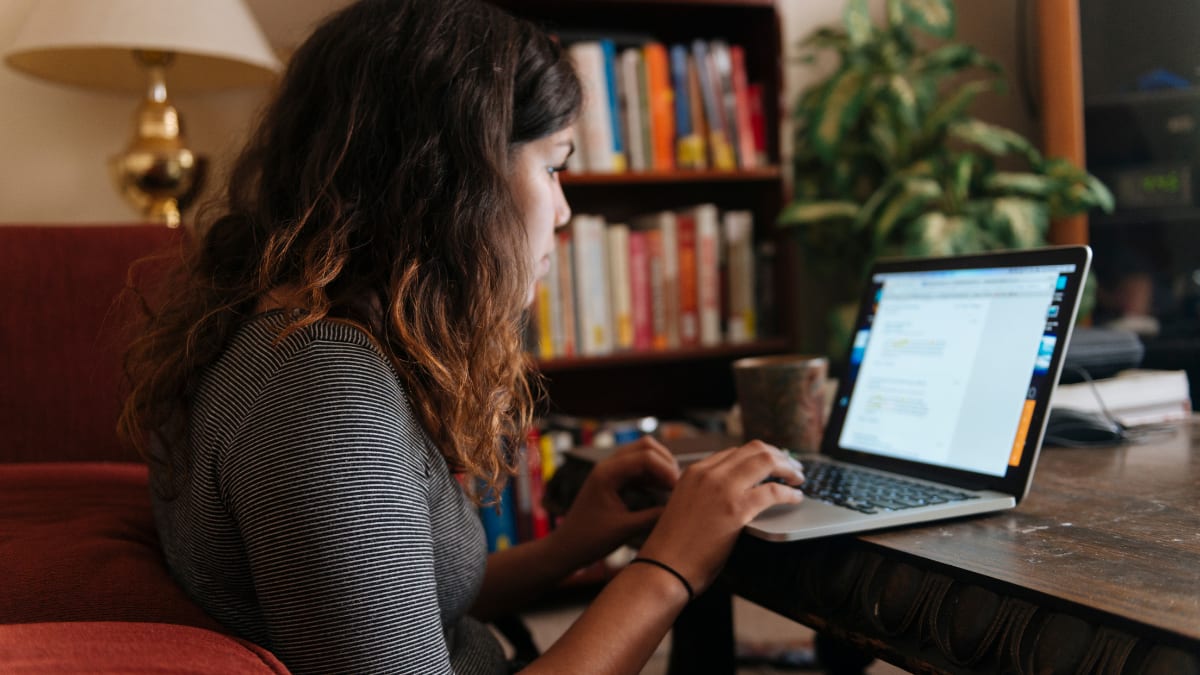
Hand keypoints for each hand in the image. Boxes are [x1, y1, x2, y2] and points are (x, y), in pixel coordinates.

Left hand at [548, 436, 679, 569]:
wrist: (566, 548)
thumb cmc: (590, 540)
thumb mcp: (625, 530)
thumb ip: (653, 517)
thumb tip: (680, 509)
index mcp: (607, 473)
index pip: (645, 456)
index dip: (666, 469)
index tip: (679, 489)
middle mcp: (608, 466)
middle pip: (646, 446)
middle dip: (666, 462)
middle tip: (678, 485)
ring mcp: (610, 471)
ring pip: (642, 455)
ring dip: (660, 467)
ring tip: (673, 488)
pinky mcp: (613, 480)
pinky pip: (638, 468)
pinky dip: (652, 475)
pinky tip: (662, 491)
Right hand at [636, 440, 804, 594]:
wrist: (664, 567)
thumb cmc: (674, 547)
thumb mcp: (686, 506)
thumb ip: (706, 493)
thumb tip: (733, 494)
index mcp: (694, 472)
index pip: (734, 452)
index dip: (758, 456)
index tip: (772, 464)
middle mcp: (708, 473)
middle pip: (753, 449)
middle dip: (778, 455)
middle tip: (792, 467)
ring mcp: (722, 488)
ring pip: (765, 461)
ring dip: (788, 468)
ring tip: (798, 478)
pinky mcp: (736, 509)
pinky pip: (773, 491)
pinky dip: (789, 492)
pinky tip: (795, 498)